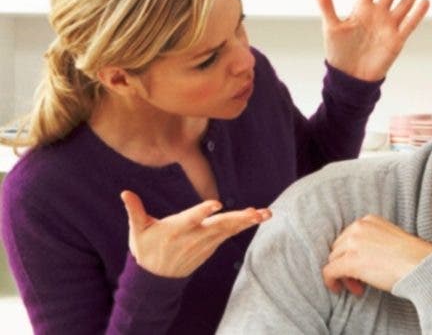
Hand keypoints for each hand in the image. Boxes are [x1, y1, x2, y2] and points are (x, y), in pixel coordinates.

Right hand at [120, 190, 270, 277]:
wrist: (156, 279)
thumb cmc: (146, 250)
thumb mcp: (137, 231)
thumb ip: (135, 211)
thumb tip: (125, 192)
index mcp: (175, 230)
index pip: (191, 219)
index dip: (203, 211)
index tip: (216, 204)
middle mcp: (193, 237)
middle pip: (218, 227)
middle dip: (238, 219)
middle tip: (255, 212)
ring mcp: (205, 243)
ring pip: (228, 230)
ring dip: (247, 222)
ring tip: (265, 214)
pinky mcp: (211, 246)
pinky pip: (230, 234)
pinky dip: (244, 226)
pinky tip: (258, 217)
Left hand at [314, 0, 428, 81]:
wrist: (350, 77)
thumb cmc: (339, 53)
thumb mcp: (331, 28)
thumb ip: (327, 6)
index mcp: (362, 8)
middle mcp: (378, 13)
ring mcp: (389, 26)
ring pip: (404, 2)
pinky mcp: (396, 40)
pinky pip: (409, 24)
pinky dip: (417, 14)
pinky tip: (425, 1)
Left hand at [322, 214, 431, 295]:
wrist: (421, 266)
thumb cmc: (412, 258)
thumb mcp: (390, 239)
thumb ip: (373, 241)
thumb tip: (361, 257)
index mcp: (368, 220)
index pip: (348, 236)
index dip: (351, 253)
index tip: (361, 267)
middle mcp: (358, 227)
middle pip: (338, 248)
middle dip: (345, 264)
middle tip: (358, 281)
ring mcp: (353, 243)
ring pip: (333, 259)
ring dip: (342, 274)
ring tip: (357, 287)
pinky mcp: (350, 261)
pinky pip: (329, 271)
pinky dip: (330, 281)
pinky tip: (338, 289)